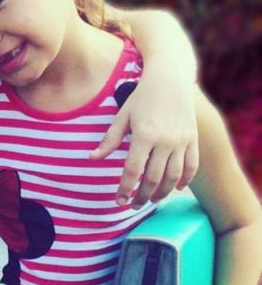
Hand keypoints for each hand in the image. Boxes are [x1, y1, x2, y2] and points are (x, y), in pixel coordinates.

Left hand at [91, 76, 197, 207]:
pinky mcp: (193, 139)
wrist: (170, 78)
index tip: (118, 201)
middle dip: (143, 196)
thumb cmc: (140, 97)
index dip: (125, 189)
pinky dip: (184, 180)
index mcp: (144, 135)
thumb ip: (109, 140)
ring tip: (152, 200)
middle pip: (153, 178)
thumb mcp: (122, 116)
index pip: (133, 170)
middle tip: (134, 206)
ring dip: (162, 192)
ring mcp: (182, 140)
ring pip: (173, 176)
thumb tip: (92, 159)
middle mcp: (165, 140)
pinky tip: (175, 188)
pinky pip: (191, 166)